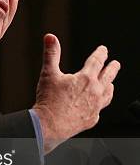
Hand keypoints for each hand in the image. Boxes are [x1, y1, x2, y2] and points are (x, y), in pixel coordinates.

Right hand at [32, 34, 120, 152]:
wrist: (48, 126)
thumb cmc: (48, 102)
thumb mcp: (48, 74)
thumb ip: (51, 54)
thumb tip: (50, 38)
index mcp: (85, 79)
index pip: (97, 61)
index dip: (101, 53)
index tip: (103, 50)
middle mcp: (95, 92)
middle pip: (109, 76)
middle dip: (113, 68)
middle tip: (115, 64)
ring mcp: (95, 106)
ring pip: (108, 94)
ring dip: (110, 86)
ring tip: (111, 85)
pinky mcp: (91, 119)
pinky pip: (100, 110)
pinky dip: (100, 105)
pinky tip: (97, 105)